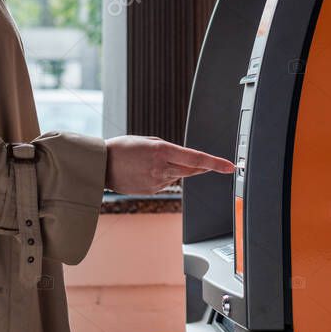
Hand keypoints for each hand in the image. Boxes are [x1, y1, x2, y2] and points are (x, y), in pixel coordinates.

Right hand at [103, 135, 235, 194]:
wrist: (101, 165)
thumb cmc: (122, 148)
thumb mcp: (147, 140)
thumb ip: (167, 149)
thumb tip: (182, 158)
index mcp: (162, 151)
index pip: (196, 158)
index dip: (215, 163)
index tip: (230, 166)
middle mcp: (162, 168)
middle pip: (192, 169)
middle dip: (202, 166)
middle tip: (214, 164)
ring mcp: (157, 182)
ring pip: (178, 176)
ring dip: (175, 169)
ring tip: (153, 161)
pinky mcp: (152, 191)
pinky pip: (166, 183)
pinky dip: (163, 176)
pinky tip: (147, 170)